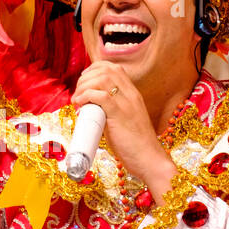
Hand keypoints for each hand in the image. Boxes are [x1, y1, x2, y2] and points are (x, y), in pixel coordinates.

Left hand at [71, 62, 175, 202]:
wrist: (150, 160)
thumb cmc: (136, 146)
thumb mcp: (125, 121)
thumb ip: (111, 111)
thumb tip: (91, 109)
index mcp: (133, 94)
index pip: (113, 68)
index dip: (94, 70)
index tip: (83, 82)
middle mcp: (131, 94)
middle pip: (105, 69)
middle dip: (85, 78)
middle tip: (78, 93)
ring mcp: (127, 103)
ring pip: (102, 79)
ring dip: (84, 86)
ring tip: (77, 100)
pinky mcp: (120, 114)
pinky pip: (100, 96)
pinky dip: (86, 96)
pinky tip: (80, 104)